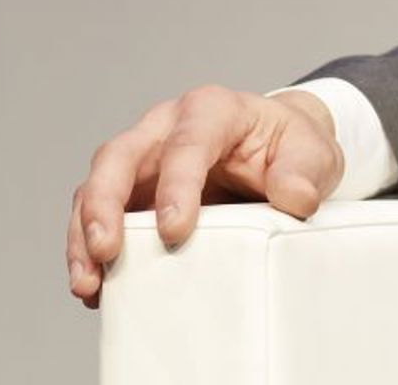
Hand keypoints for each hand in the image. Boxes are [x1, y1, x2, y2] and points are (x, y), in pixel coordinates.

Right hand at [66, 86, 344, 307]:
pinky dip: (89, 252)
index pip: (186, 143)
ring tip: (88, 284)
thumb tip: (294, 200)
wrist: (280, 153)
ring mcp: (142, 160)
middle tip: (106, 251)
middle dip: (104, 204)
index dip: (176, 185)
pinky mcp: (131, 193)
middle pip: (118, 157)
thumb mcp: (313, 153)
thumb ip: (305, 173)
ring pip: (95, 188)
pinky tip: (95, 288)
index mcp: (212, 110)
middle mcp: (165, 128)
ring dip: (84, 236)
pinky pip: (97, 218)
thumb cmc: (291, 148)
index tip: (175, 231)